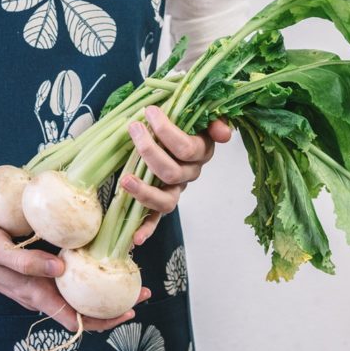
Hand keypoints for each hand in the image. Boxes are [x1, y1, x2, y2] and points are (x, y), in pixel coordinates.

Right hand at [0, 216, 150, 331]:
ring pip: (76, 294)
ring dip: (102, 289)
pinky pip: (66, 278)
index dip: (104, 319)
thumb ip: (25, 261)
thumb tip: (60, 269)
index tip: (130, 310)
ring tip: (129, 273)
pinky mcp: (35, 268)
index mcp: (32, 293)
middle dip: (114, 305)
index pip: (74, 318)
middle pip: (82, 310)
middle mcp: (38, 292)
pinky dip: (86, 272)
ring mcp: (37, 282)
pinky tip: (97, 256)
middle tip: (144, 289)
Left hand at [122, 105, 231, 245]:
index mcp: (201, 152)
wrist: (175, 131)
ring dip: (145, 192)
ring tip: (126, 179)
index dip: (167, 131)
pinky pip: (156, 219)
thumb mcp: (200, 114)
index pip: (187, 148)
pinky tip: (135, 239)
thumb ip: (214, 120)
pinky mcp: (161, 202)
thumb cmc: (183, 120)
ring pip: (166, 201)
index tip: (149, 112)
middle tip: (134, 129)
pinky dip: (147, 229)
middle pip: (172, 173)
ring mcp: (176, 190)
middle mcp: (190, 174)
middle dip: (150, 151)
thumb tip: (223, 133)